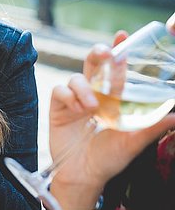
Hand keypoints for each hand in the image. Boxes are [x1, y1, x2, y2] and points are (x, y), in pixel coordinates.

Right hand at [49, 31, 174, 209]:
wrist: (82, 174)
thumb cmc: (108, 160)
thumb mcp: (132, 143)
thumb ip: (150, 128)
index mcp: (113, 100)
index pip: (117, 70)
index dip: (118, 50)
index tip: (122, 35)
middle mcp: (94, 95)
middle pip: (93, 64)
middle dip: (97, 53)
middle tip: (105, 53)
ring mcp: (74, 100)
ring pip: (76, 77)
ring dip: (84, 88)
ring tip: (91, 108)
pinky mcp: (58, 107)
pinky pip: (60, 90)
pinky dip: (68, 97)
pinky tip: (76, 111)